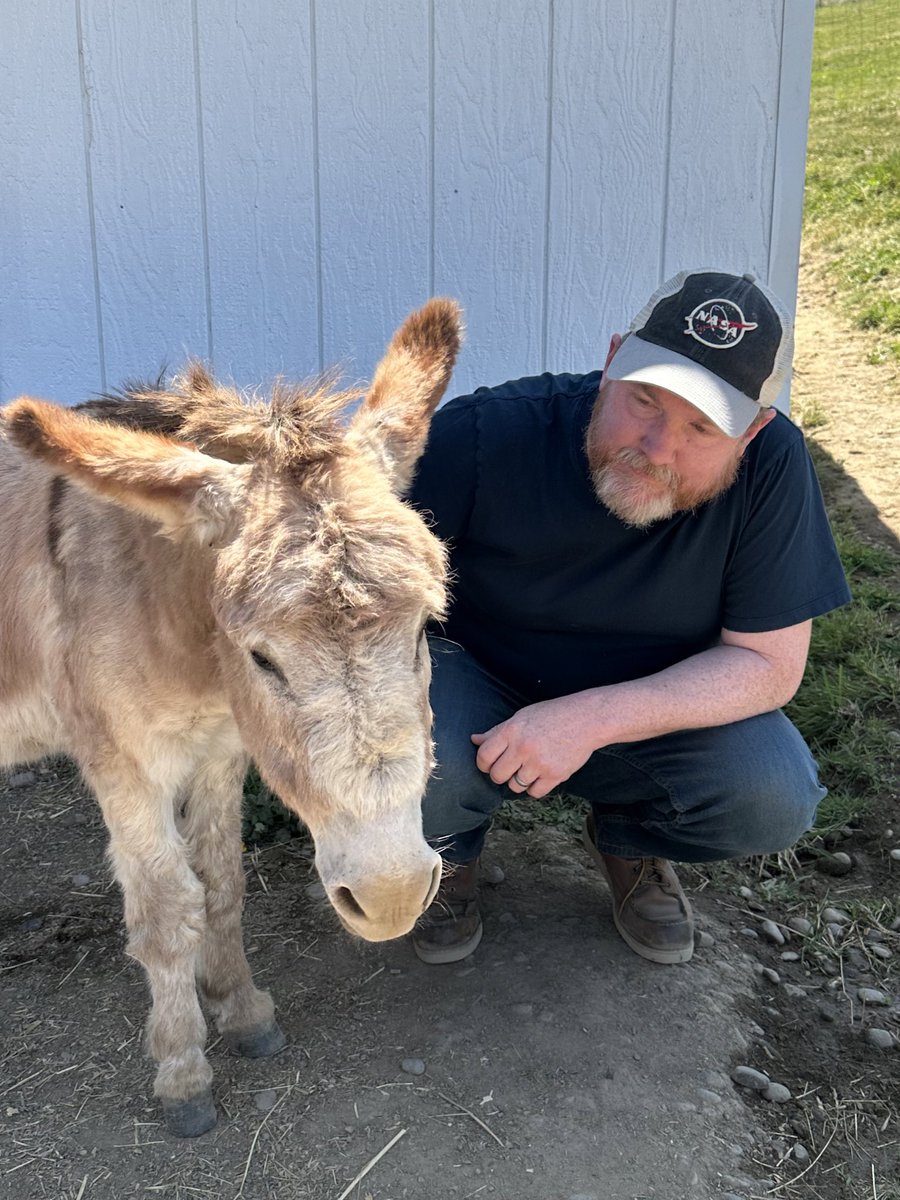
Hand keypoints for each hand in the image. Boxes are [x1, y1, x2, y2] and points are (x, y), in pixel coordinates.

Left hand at [471, 696, 597, 798]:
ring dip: (518, 781)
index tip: (489, 764)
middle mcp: (523, 747)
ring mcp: (539, 763)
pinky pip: (534, 793)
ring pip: (514, 786)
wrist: (585, 719)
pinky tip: (540, 775)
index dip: (483, 764)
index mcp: (512, 731)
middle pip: (497, 775)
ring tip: (528, 768)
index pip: (484, 756)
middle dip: (499, 775)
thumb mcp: (521, 717)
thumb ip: (497, 731)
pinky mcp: (555, 775)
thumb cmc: (551, 715)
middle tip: (508, 768)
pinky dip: (534, 787)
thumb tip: (474, 740)